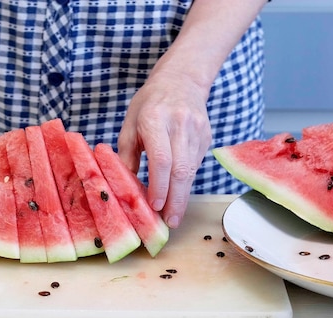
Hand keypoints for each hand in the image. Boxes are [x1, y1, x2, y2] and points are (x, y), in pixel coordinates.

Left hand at [117, 69, 211, 227]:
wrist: (182, 80)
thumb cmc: (150, 102)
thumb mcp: (131, 122)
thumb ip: (127, 153)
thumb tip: (126, 186)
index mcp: (156, 119)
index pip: (162, 158)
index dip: (160, 185)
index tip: (155, 206)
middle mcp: (180, 124)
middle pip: (182, 169)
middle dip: (176, 199)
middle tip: (171, 222)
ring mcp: (197, 130)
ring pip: (192, 170)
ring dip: (182, 195)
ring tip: (173, 215)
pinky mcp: (207, 136)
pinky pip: (196, 164)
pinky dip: (186, 182)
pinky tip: (178, 193)